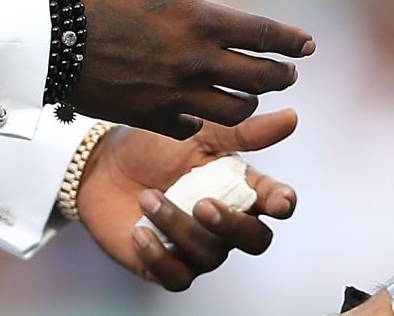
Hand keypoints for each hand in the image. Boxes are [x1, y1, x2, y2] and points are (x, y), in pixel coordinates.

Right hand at [68, 0, 313, 138]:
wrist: (48, 35)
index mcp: (199, 21)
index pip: (265, 35)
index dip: (293, 41)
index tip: (309, 44)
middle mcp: (195, 63)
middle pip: (260, 78)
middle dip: (282, 74)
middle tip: (287, 71)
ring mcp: (174, 95)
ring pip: (234, 110)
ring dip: (249, 100)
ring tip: (249, 91)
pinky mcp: (151, 117)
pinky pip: (193, 127)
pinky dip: (204, 119)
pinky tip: (201, 108)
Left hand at [76, 109, 300, 290]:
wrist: (102, 164)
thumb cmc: (155, 145)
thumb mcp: (198, 132)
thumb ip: (243, 131)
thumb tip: (291, 117)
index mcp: (239, 186)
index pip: (275, 201)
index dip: (282, 204)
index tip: (278, 202)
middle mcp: (225, 222)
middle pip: (253, 240)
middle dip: (232, 226)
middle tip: (203, 204)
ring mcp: (197, 246)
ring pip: (210, 256)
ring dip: (178, 228)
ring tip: (148, 197)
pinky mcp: (167, 265)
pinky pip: (177, 277)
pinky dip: (159, 256)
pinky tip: (140, 231)